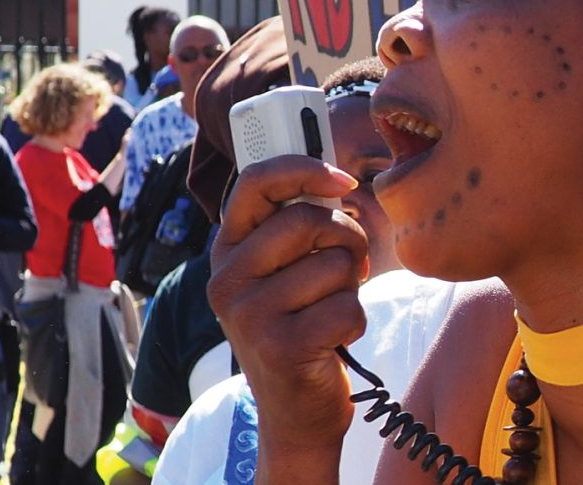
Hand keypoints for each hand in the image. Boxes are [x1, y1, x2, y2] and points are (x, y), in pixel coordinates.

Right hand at [208, 155, 366, 477]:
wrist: (295, 414)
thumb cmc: (302, 330)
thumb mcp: (287, 275)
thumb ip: (300, 229)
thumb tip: (337, 178)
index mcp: (228, 252)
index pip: (256, 183)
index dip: (304, 168)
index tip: (343, 178)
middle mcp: (227, 280)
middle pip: (309, 220)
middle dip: (348, 240)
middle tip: (348, 268)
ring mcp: (249, 315)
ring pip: (335, 265)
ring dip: (351, 289)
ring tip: (329, 312)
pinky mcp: (281, 346)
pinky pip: (347, 307)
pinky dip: (355, 322)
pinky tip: (333, 342)